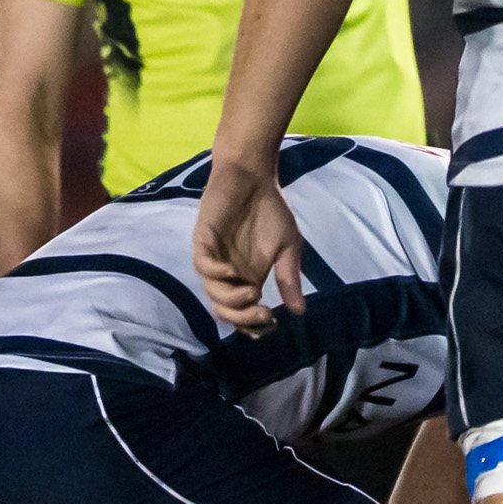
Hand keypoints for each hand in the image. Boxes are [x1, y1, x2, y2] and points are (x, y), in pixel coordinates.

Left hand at [194, 157, 309, 327]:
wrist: (254, 178)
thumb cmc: (271, 211)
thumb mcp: (289, 247)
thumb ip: (289, 278)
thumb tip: (299, 311)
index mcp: (248, 278)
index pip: (243, 312)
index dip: (253, 324)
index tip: (272, 322)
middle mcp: (228, 274)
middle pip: (225, 309)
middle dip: (242, 319)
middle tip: (263, 314)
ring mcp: (214, 258)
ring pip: (212, 291)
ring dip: (230, 299)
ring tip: (252, 293)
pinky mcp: (203, 240)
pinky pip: (203, 264)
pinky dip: (215, 273)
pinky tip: (233, 272)